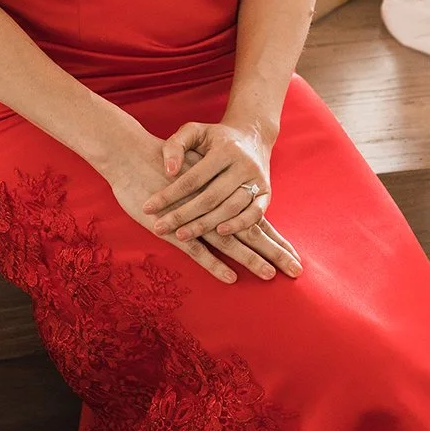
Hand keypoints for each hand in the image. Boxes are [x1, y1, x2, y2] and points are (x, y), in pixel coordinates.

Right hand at [100, 123, 301, 285]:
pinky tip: (230, 277)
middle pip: (251, 233)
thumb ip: (213, 189)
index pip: (255, 221)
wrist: (132, 153)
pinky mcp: (174, 228)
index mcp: (222, 195)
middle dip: (275, 253)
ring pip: (230, 243)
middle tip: (297, 272)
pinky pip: (198, 249)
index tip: (295, 257)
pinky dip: (214, 263)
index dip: (276, 239)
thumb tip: (233, 202)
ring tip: (270, 275)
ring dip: (251, 259)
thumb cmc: (164, 163)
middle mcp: (215, 207)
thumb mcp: (194, 171)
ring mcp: (195, 219)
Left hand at [142, 119, 272, 242]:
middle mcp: (244, 165)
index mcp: (225, 149)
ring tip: (181, 235)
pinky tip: (219, 233)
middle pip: (210, 197)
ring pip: (231, 208)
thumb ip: (175, 145)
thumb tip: (169, 171)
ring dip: (206, 224)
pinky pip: (255, 214)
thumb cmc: (215, 137)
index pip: (193, 178)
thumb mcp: (193, 131)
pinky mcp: (267, 193)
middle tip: (159, 227)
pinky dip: (238, 225)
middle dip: (183, 215)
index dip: (169, 194)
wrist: (252, 136)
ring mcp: (257, 180)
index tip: (147, 208)